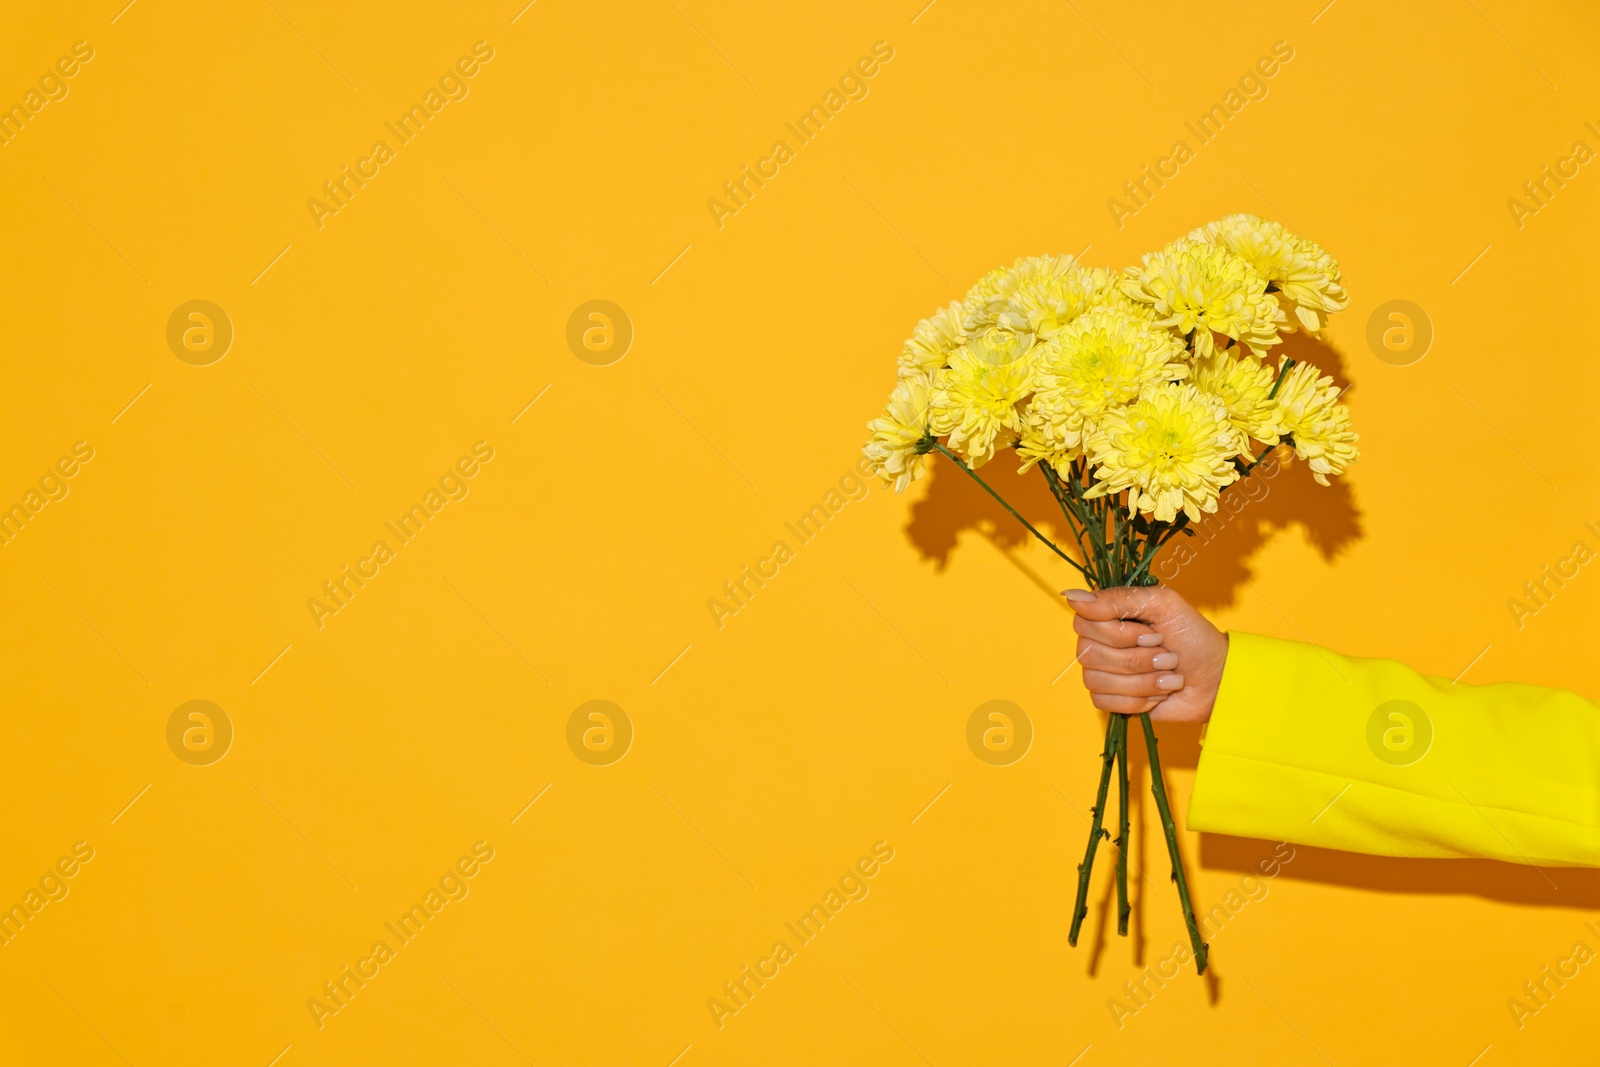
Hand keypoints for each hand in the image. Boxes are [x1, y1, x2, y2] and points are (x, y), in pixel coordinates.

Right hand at [1061, 585, 1228, 722]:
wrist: (1215, 678)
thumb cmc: (1192, 636)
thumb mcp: (1162, 604)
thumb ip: (1118, 598)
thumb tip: (1070, 596)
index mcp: (1107, 615)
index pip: (1083, 622)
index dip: (1119, 634)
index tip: (1153, 633)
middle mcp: (1098, 642)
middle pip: (1088, 654)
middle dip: (1137, 659)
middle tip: (1166, 655)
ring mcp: (1102, 672)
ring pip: (1097, 680)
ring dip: (1142, 680)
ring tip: (1168, 675)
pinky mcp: (1111, 699)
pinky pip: (1105, 702)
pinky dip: (1138, 700)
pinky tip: (1158, 693)